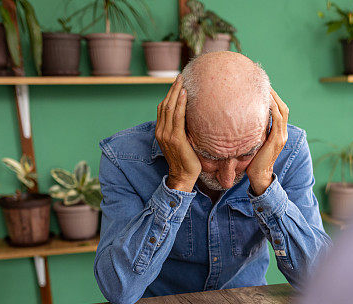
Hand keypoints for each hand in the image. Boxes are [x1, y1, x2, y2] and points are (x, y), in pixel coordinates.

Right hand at [156, 75, 201, 192]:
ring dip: (176, 93)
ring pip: (170, 108)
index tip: (177, 84)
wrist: (183, 176)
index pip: (162, 108)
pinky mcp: (176, 138)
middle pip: (165, 105)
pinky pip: (177, 117)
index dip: (169, 95)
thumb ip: (181, 130)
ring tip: (182, 81)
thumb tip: (192, 118)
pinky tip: (185, 95)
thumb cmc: (186, 160)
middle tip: (180, 77)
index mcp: (161, 132)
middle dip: (172, 90)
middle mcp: (161, 131)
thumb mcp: (181, 142)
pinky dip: (180, 104)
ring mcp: (167, 135)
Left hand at [247, 89, 289, 195]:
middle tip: (262, 83)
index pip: (279, 109)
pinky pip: (277, 119)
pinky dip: (272, 108)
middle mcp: (282, 133)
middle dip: (274, 94)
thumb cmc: (252, 161)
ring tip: (264, 88)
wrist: (258, 177)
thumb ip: (253, 131)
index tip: (262, 88)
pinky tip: (265, 100)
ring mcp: (281, 136)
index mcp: (278, 132)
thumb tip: (240, 120)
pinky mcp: (277, 140)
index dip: (273, 98)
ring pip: (281, 110)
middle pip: (282, 107)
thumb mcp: (254, 142)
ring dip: (273, 98)